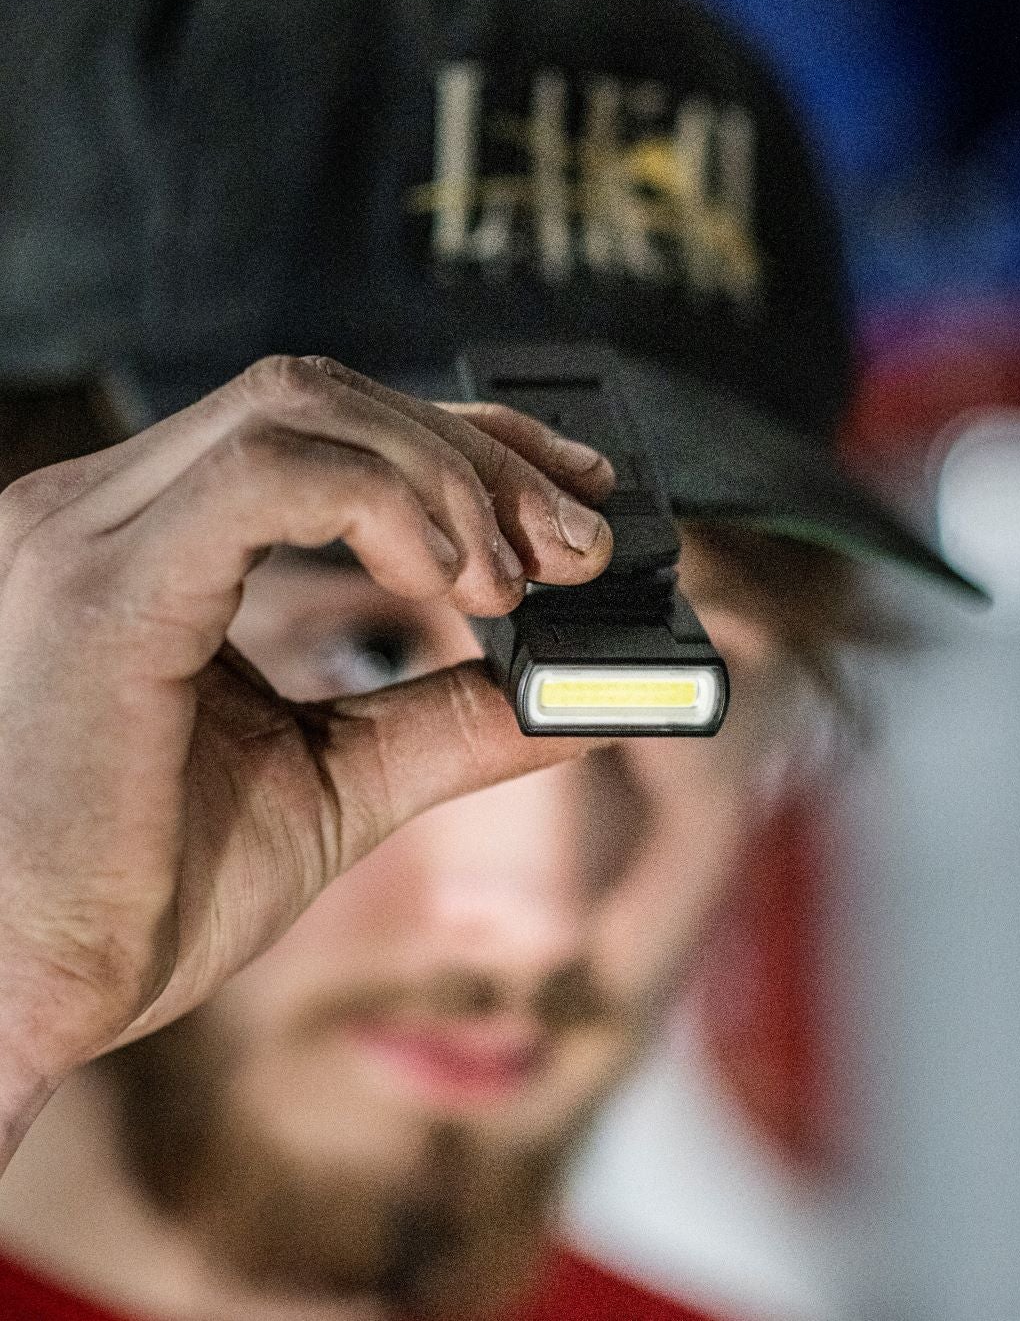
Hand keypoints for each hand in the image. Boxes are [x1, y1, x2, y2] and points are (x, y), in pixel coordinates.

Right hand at [0, 356, 613, 1154]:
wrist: (16, 1003)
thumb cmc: (143, 898)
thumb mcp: (339, 783)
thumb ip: (452, 722)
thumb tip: (581, 695)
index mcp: (152, 541)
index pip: (326, 426)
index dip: (461, 440)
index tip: (569, 494)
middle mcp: (105, 510)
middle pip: (328, 399)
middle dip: (478, 459)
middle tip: (578, 545)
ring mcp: (90, 534)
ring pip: (305, 410)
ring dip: (447, 481)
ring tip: (515, 581)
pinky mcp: (102, 588)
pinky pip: (271, 476)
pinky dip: (388, 507)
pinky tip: (447, 582)